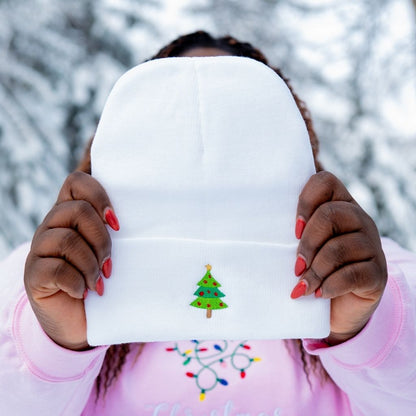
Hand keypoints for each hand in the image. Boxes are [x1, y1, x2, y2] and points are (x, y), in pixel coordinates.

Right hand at [24, 171, 118, 349]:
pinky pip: (56, 269)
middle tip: (109, 262)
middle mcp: (52, 225)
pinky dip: (77, 282)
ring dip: (91, 263)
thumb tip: (143, 212)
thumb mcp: (109, 250)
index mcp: (70, 213)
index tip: (117, 223)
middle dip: (101, 239)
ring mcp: (39, 249)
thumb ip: (114, 228)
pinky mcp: (33, 274)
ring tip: (99, 280)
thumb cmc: (101, 278)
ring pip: (66, 239)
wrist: (79, 319)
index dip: (99, 195)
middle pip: (76, 210)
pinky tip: (84, 292)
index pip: (76, 181)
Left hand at [292, 171, 386, 344]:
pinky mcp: (378, 273)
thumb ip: (291, 228)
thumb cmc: (312, 270)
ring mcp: (372, 245)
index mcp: (339, 205)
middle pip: (330, 214)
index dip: (305, 200)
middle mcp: (359, 219)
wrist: (339, 308)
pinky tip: (319, 293)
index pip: (325, 181)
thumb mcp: (302, 245)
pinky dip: (330, 286)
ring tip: (303, 285)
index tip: (293, 230)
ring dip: (315, 270)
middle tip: (296, 265)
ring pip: (339, 247)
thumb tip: (259, 215)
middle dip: (307, 243)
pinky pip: (353, 274)